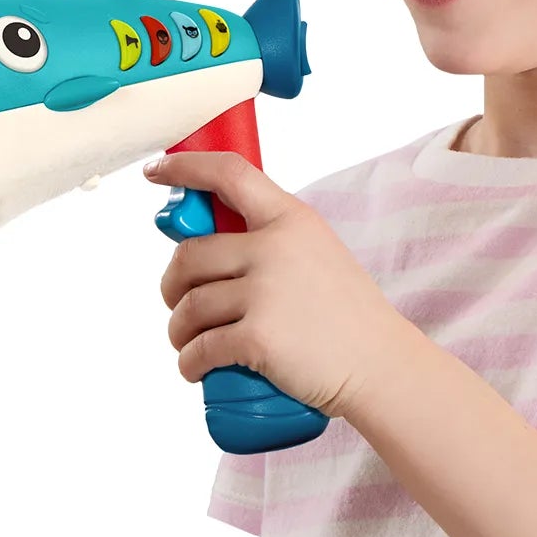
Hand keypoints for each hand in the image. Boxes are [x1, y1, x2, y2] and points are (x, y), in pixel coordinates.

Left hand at [143, 150, 415, 421]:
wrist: (381, 366)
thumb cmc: (349, 317)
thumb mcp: (319, 255)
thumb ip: (275, 242)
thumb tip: (213, 248)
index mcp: (292, 219)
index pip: (229, 173)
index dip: (185, 169)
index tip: (155, 172)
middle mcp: (276, 248)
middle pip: (190, 255)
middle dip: (172, 284)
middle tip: (178, 304)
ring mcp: (266, 293)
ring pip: (190, 306)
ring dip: (178, 329)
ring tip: (188, 343)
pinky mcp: (258, 337)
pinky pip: (201, 347)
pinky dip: (189, 362)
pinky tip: (194, 368)